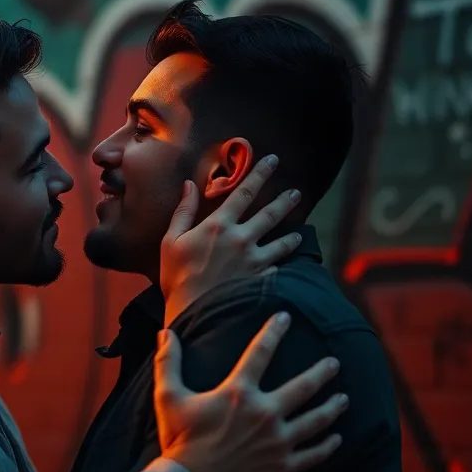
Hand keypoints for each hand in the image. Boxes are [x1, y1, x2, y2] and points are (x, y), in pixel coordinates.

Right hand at [153, 312, 345, 471]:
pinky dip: (327, 446)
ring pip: (316, 420)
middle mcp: (264, 412)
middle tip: (334, 363)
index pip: (260, 352)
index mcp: (238, 392)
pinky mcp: (283, 466)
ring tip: (344, 399)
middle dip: (321, 372)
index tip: (286, 317)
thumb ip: (168, 362)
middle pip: (303, 386)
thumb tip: (165, 333)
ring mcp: (278, 440)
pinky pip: (313, 454)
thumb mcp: (168, 397)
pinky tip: (336, 440)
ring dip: (333, 408)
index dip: (274, 331)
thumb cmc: (179, 440)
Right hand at [160, 155, 303, 326]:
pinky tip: (288, 266)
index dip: (260, 173)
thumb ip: (183, 211)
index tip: (273, 160)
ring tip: (300, 232)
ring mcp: (254, 260)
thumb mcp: (171, 240)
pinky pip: (277, 269)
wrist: (193, 311)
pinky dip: (283, 266)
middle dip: (285, 200)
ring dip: (292, 234)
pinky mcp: (260, 280)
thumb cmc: (177, 276)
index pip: (244, 192)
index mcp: (219, 225)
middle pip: (270, 213)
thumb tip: (188, 184)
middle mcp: (241, 238)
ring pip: (282, 242)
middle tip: (297, 192)